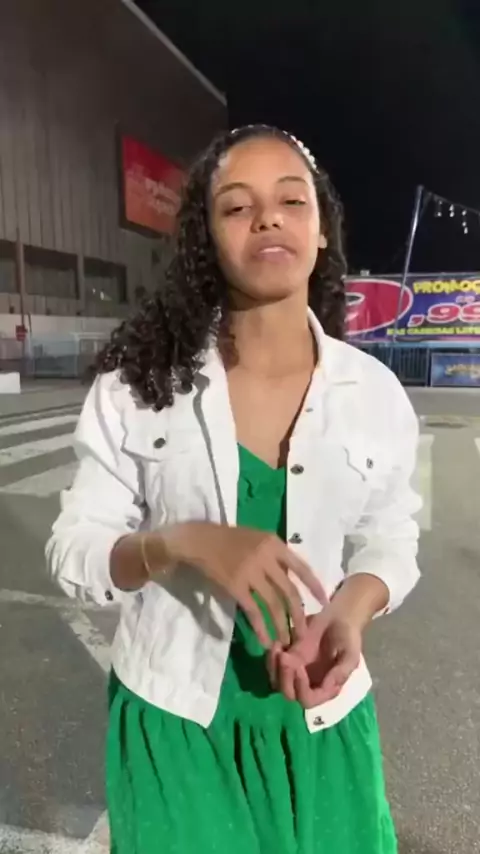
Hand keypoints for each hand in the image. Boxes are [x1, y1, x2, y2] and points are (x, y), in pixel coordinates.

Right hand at [161, 521, 326, 647]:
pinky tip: (265, 640)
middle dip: (299, 615)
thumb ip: (275, 555)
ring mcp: (251, 572)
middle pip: (289, 591)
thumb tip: (292, 577)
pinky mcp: (236, 586)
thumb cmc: (229, 539)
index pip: (301, 567)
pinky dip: (261, 628)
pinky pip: (253, 611)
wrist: (199, 540)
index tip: (325, 602)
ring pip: (274, 605)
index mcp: (274, 544)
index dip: (314, 586)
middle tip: (304, 633)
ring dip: (282, 626)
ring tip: (286, 642)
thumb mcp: (258, 539)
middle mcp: (266, 558)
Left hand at [267, 609, 361, 707]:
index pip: (308, 700)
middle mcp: (308, 684)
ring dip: (274, 668)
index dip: (300, 688)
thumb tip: (327, 687)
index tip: (299, 667)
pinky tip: (276, 644)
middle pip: (289, 693)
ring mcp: (295, 672)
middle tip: (285, 656)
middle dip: (284, 677)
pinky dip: (270, 658)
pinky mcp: (287, 658)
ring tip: (277, 648)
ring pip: (277, 681)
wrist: (338, 618)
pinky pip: (272, 665)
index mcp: (325, 688)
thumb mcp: (351, 654)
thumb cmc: (347, 637)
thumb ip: (341, 672)